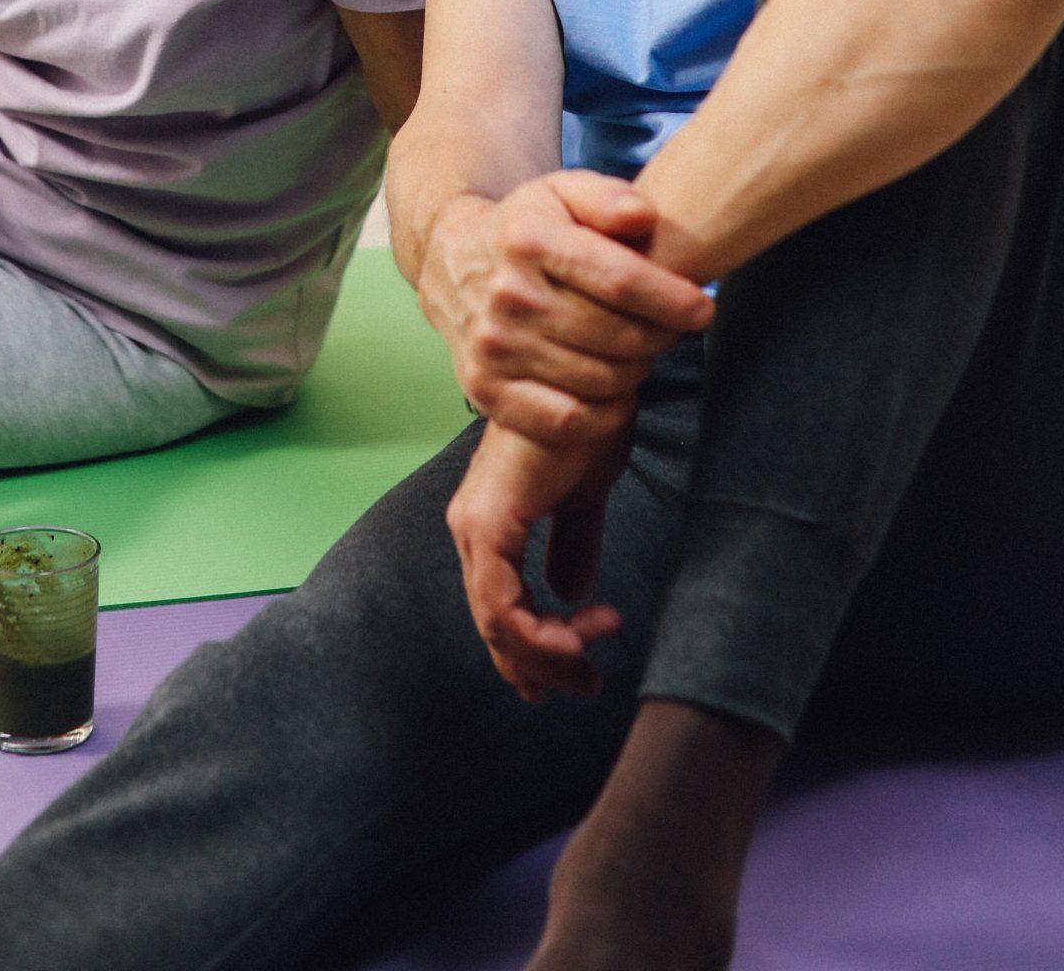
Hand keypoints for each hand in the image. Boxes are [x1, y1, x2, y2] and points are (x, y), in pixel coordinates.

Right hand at [423, 173, 711, 449]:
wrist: (452, 266)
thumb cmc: (528, 228)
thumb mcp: (563, 192)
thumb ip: (607, 198)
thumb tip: (644, 217)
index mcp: (528, 240)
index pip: (617, 280)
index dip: (671, 299)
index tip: (704, 307)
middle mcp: (506, 296)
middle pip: (615, 336)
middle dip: (660, 336)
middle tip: (671, 329)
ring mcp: (493, 349)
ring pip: (599, 380)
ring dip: (636, 371)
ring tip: (639, 350)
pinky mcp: (486, 392)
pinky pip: (568, 420)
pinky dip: (605, 413)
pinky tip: (614, 389)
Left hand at [446, 409, 635, 702]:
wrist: (589, 379)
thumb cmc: (587, 423)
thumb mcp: (585, 495)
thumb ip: (574, 542)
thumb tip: (572, 592)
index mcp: (489, 522)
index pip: (499, 608)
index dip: (535, 649)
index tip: (582, 669)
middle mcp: (471, 528)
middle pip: (495, 625)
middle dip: (543, 664)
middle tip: (588, 683)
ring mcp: (475, 527)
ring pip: (497, 625)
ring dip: (548, 652)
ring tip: (592, 653)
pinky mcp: (488, 524)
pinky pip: (501, 608)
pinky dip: (539, 635)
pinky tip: (581, 632)